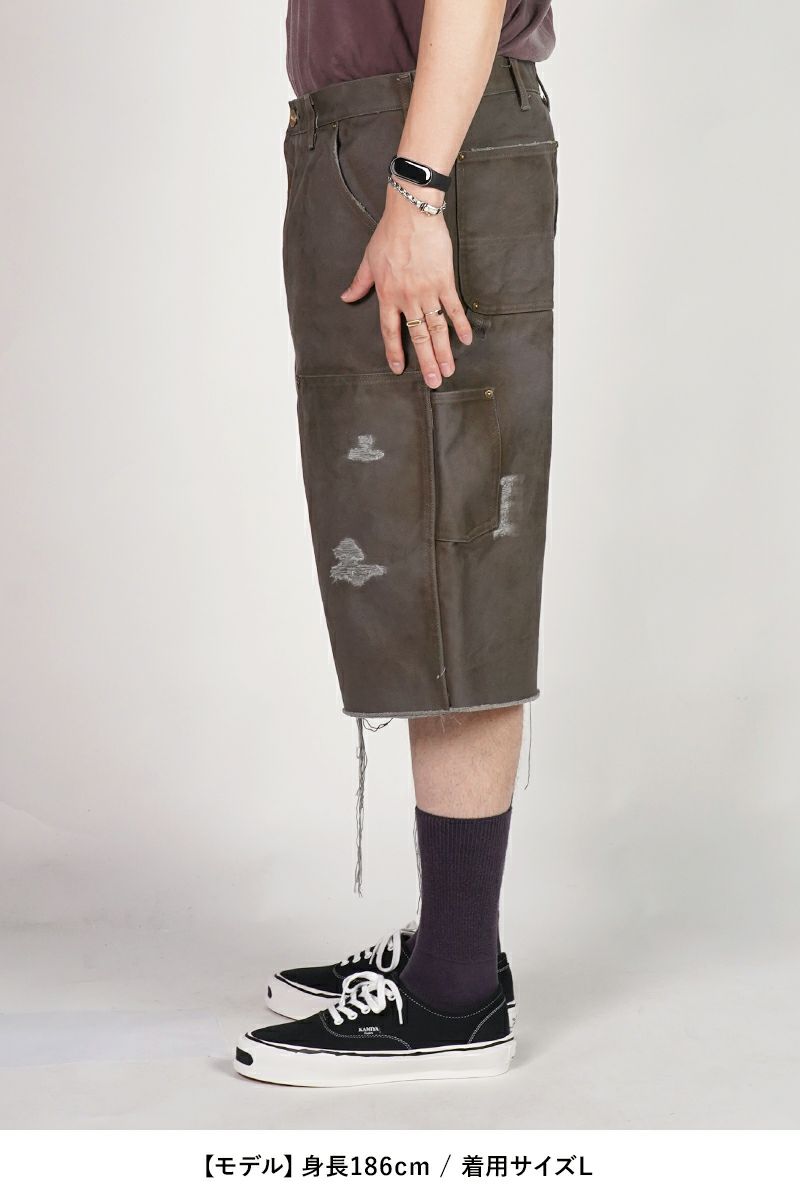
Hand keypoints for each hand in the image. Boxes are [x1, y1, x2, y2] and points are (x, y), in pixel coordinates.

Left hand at [340, 185, 471, 387]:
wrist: (412, 214)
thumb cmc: (389, 235)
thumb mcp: (368, 260)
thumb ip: (359, 283)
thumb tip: (345, 297)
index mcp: (388, 296)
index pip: (390, 331)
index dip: (394, 352)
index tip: (398, 369)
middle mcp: (408, 299)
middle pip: (418, 337)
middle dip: (426, 362)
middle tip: (433, 382)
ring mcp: (428, 291)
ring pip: (437, 328)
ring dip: (444, 351)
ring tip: (449, 370)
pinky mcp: (445, 280)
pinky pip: (454, 307)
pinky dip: (461, 324)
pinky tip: (467, 340)